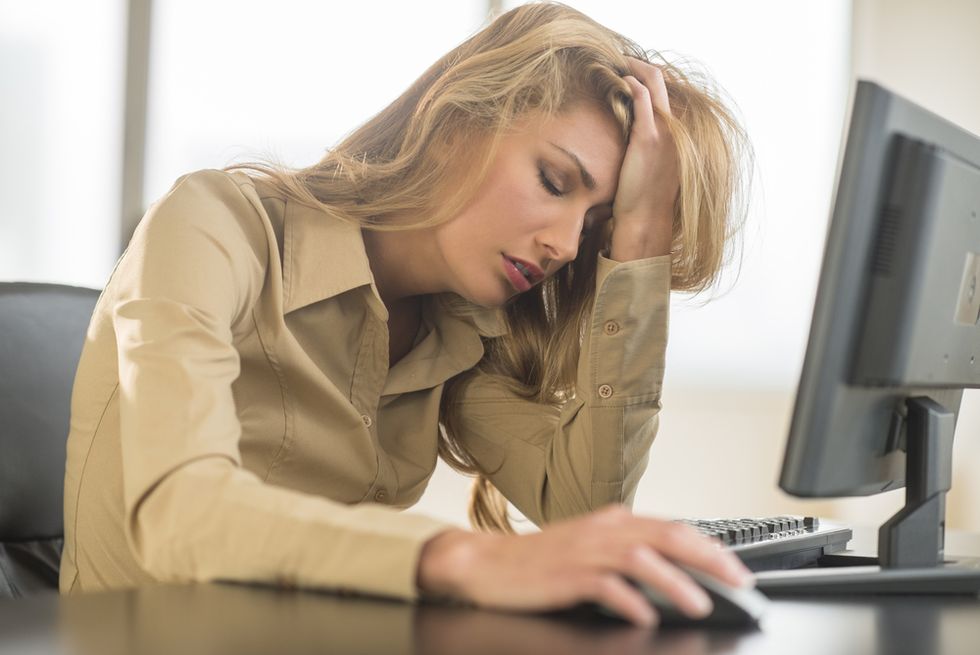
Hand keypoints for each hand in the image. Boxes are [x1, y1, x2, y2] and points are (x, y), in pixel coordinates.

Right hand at [417, 504, 752, 626]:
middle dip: (710, 559)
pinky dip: (629, 600)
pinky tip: (645, 616)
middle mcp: (604, 530)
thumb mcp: (589, 546)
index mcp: (613, 521)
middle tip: (739, 582)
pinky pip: (605, 586)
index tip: (737, 568)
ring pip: (642, 558)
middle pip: (668, 536)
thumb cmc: (540, 560)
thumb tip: (673, 565)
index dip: (711, 547)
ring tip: (702, 603)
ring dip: (676, 581)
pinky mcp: (566, 575)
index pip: (673, 527)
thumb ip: (628, 550)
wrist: (486, 563)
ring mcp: (585, 551)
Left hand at [609, 58, 679, 261]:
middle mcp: (674, 131)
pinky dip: (630, 84)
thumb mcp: (649, 173)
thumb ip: (645, 153)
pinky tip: (617, 80)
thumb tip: (631, 147)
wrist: (646, 221)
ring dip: (633, 69)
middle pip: (661, 83)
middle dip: (640, 66)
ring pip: (653, 85)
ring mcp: (663, 133)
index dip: (648, 80)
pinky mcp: (648, 139)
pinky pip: (642, 99)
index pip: (665, 95)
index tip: (629, 74)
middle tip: (619, 60)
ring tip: (614, 64)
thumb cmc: (643, 202)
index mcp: (675, 138)